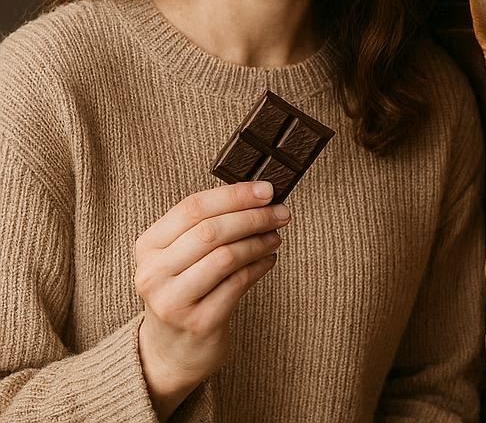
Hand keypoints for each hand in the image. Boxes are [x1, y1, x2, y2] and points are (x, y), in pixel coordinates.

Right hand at [134, 181, 291, 419]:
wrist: (170, 351)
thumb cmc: (184, 288)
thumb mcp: (180, 255)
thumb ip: (207, 224)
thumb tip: (258, 194)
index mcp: (148, 246)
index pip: (193, 207)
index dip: (234, 195)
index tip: (267, 190)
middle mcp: (153, 273)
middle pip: (211, 231)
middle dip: (253, 217)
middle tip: (281, 213)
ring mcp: (173, 301)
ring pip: (225, 257)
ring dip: (259, 241)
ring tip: (276, 236)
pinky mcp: (198, 323)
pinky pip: (237, 284)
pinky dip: (259, 266)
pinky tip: (269, 259)